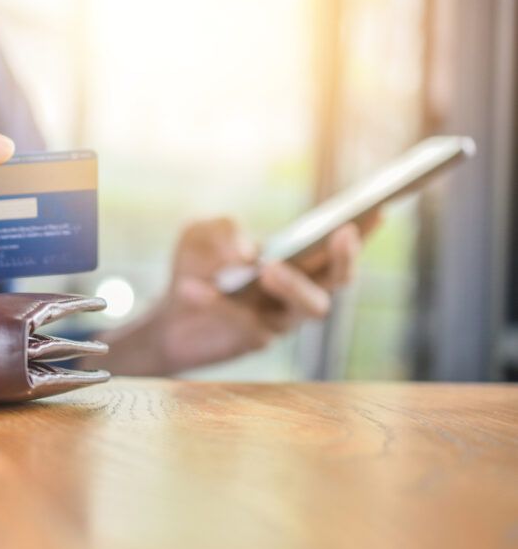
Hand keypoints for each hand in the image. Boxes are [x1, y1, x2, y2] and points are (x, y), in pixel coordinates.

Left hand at [92, 214, 377, 375]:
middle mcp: (297, 290)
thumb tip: (247, 253)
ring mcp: (281, 318)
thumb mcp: (199, 235)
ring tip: (266, 268)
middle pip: (338, 280)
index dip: (362, 229)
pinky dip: (216, 301)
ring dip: (293, 283)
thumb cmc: (195, 267)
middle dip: (345, 257)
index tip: (380, 207)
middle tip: (340, 234)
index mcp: (294, 259)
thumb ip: (221, 230)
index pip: (334, 245)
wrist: (168, 318)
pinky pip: (247, 320)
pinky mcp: (255, 340)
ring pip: (310, 308)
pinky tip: (190, 287)